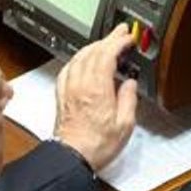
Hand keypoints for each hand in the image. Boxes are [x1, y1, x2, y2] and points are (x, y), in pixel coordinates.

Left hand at [54, 24, 138, 169]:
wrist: (73, 157)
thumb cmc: (96, 145)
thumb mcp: (125, 124)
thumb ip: (129, 99)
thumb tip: (129, 84)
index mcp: (97, 88)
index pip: (106, 53)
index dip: (118, 41)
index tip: (128, 37)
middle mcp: (80, 84)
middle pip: (92, 51)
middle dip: (107, 39)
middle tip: (120, 34)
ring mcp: (69, 88)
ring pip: (79, 57)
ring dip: (93, 46)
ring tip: (105, 44)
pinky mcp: (62, 95)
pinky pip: (68, 69)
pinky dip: (78, 59)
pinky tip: (83, 61)